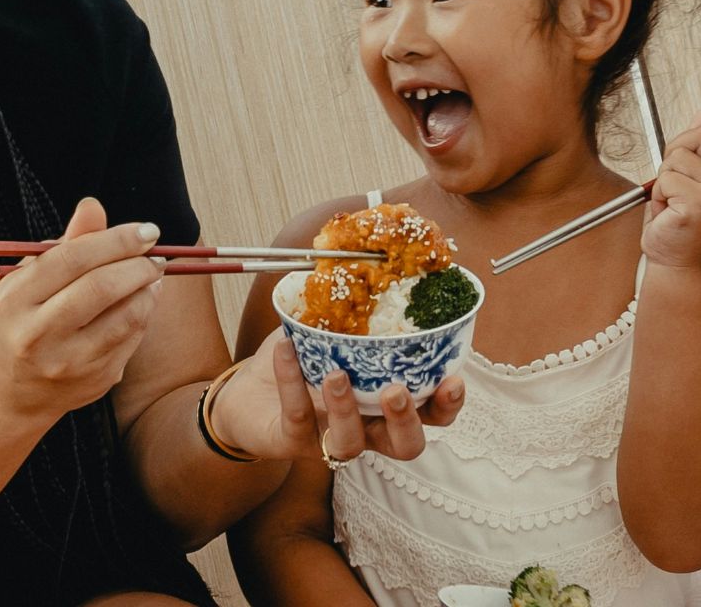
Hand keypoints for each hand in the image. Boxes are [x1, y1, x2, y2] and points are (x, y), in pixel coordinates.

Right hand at [0, 198, 165, 422]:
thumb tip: (93, 206)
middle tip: (157, 254)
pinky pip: (132, 339)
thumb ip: (66, 243)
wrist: (12, 388)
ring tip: (152, 275)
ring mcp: (67, 362)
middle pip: (101, 288)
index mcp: (15, 299)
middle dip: (139, 264)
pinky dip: (144, 314)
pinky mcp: (94, 380)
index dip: (116, 240)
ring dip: (149, 290)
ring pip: (126, 317)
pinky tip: (142, 301)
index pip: (73, 259)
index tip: (147, 231)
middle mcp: (36, 334)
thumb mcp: (30, 279)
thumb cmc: (25, 317)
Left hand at [210, 331, 464, 462]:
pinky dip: (292, 382)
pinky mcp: (290, 440)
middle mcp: (367, 427)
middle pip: (405, 445)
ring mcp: (329, 438)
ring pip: (351, 445)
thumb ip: (358, 306)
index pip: (432, 413)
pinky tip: (286, 350)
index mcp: (387, 402)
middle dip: (405, 420)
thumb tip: (374, 255)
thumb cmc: (304, 360)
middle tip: (394, 390)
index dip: (448, 404)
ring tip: (335, 375)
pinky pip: (297, 418)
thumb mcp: (335, 330)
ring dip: (347, 411)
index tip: (453, 379)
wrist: (247, 393)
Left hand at [640, 110, 700, 269]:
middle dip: (676, 151)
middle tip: (674, 180)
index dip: (694, 138)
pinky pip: (667, 179)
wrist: (676, 261)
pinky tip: (669, 212)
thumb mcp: (692, 178)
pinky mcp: (699, 204)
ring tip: (672, 201)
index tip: (687, 163)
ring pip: (677, 158)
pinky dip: (659, 195)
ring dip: (664, 179)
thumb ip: (699, 147)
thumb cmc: (681, 221)